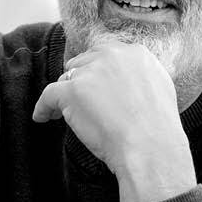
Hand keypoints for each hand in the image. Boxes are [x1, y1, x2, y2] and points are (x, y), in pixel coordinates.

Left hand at [32, 41, 196, 201]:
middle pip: (83, 62)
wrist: (151, 147)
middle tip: (79, 100)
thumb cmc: (158, 129)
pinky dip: (43, 107)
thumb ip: (139, 77)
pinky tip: (42, 117)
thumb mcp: (160, 89)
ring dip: (65, 95)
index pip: (105, 54)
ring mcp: (90, 72)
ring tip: (61, 113)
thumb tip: (126, 82)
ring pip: (66, 79)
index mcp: (135, 53)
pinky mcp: (71, 91)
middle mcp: (112, 56)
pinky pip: (48, 95)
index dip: (96, 70)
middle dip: (80, 80)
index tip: (93, 84)